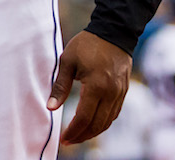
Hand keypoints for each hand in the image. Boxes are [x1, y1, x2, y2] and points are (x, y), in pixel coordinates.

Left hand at [47, 30, 131, 144]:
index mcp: (96, 86)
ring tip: (78, 136)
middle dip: (82, 136)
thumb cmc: (87, 45)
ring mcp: (120, 93)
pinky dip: (103, 123)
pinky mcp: (124, 91)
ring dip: (93, 132)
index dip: (73, 131)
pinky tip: (92, 124)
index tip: (63, 139)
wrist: (114, 32)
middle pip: (97, 124)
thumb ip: (60, 86)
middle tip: (69, 141)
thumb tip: (50, 108)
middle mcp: (111, 93)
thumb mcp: (68, 61)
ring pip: (107, 122)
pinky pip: (114, 114)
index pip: (84, 118)